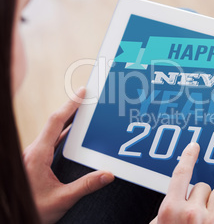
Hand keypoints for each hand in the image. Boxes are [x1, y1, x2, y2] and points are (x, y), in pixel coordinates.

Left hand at [23, 87, 113, 223]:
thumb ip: (86, 186)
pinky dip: (64, 133)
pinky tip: (74, 135)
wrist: (14, 216)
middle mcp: (34, 151)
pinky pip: (51, 141)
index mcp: (37, 155)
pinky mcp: (35, 161)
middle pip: (54, 123)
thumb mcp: (62, 199)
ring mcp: (34, 156)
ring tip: (84, 112)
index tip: (81, 93)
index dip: (70, 105)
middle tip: (87, 97)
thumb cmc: (32, 209)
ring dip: (68, 120)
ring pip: (52, 131)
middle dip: (71, 108)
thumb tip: (108, 174)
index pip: (56, 122)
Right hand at [151, 143, 213, 223]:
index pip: (180, 174)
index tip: (194, 147)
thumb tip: (175, 200)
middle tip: (198, 217)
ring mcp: (211, 222)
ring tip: (213, 219)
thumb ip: (165, 212)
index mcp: (170, 211)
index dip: (188, 157)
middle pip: (203, 186)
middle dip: (202, 198)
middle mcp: (191, 214)